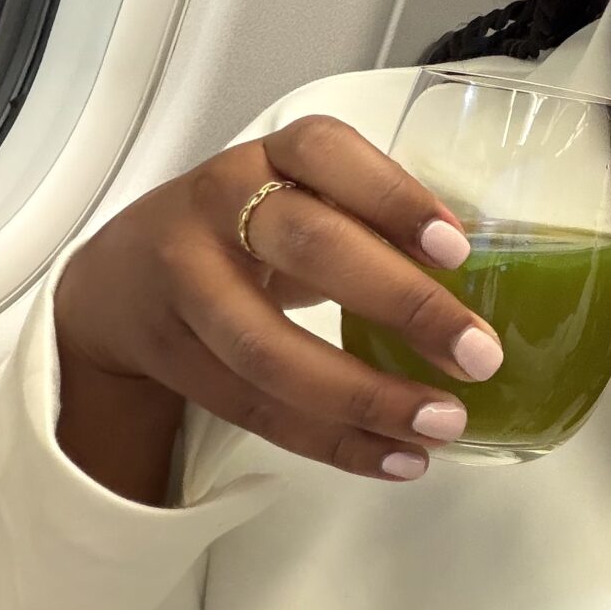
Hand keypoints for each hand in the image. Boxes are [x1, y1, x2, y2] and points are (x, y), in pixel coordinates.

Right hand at [52, 116, 501, 481]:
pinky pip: (255, 408)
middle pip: (309, 248)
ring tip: (442, 423)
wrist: (118, 279)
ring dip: (365, 396)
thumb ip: (372, 221)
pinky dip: (332, 440)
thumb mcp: (297, 198)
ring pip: (270, 349)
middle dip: (402, 304)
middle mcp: (219, 206)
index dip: (395, 198)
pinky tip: (393, 456)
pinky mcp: (172, 355)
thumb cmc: (244, 232)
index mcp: (268, 157)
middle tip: (479, 354)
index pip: (328, 154)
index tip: (459, 250)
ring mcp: (185, 282)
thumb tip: (491, 279)